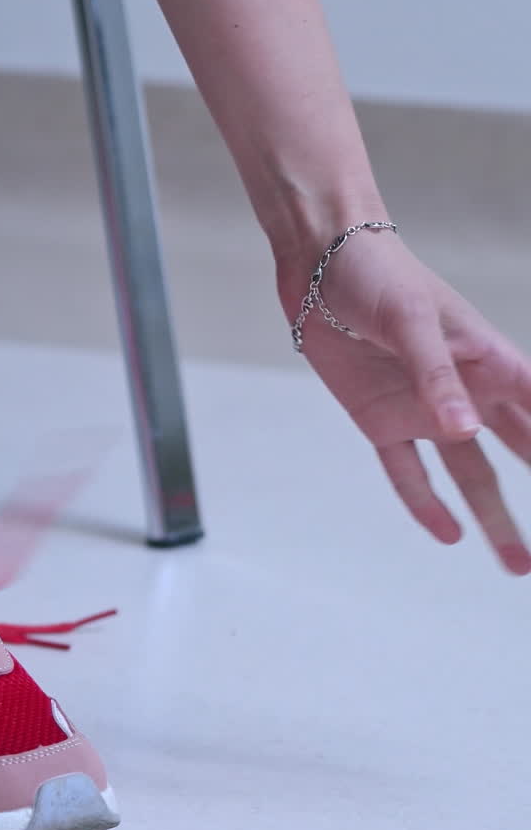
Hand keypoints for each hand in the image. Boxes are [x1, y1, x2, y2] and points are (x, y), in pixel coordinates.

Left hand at [280, 231, 530, 573]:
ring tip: (517, 565)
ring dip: (493, 516)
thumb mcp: (411, 320)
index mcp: (493, 362)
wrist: (319, 264)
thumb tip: (463, 430)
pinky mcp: (381, 419)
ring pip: (470, 474)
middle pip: (520, 452)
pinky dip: (424, 502)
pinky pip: (407, 470)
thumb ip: (437, 375)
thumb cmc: (379, 275)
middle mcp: (467, 393)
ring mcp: (424, 410)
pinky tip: (447, 533)